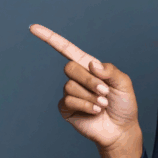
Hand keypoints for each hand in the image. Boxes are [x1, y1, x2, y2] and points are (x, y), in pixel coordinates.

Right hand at [30, 24, 139, 151]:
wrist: (121, 130)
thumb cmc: (124, 105)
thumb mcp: (124, 83)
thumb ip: (110, 70)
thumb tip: (92, 65)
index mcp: (90, 67)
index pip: (66, 49)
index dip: (50, 38)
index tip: (33, 28)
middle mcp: (78, 78)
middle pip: (70, 68)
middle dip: (90, 80)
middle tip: (105, 92)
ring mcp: (71, 93)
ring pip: (70, 85)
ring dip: (90, 95)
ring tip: (102, 104)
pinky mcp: (67, 109)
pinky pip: (68, 100)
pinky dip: (85, 105)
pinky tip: (95, 111)